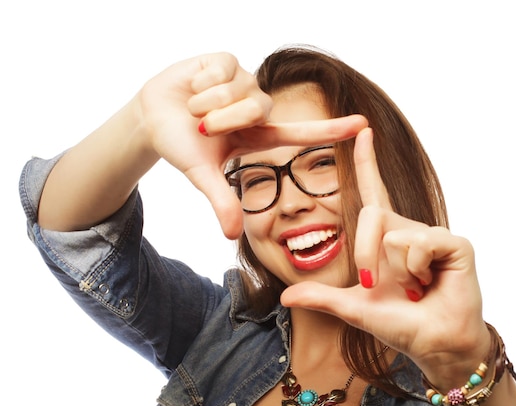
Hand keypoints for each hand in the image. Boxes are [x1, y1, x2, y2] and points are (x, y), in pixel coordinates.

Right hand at [138, 53, 367, 237]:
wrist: (151, 117)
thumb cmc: (183, 146)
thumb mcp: (202, 176)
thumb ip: (221, 202)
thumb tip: (232, 235)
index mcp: (259, 135)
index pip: (302, 133)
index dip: (332, 129)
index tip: (363, 126)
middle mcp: (258, 107)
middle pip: (257, 108)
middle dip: (224, 120)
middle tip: (202, 127)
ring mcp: (244, 82)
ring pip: (237, 89)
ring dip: (208, 103)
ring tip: (194, 109)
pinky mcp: (227, 60)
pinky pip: (221, 69)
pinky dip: (200, 83)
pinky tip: (192, 87)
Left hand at [280, 127, 490, 383]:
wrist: (432, 344)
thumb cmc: (399, 324)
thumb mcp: (354, 309)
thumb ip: (322, 298)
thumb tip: (284, 296)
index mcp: (386, 240)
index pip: (373, 194)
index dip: (367, 164)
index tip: (362, 130)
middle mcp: (409, 231)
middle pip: (372, 215)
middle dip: (365, 256)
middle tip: (376, 286)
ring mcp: (433, 236)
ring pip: (396, 235)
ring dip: (396, 272)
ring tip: (415, 288)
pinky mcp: (454, 244)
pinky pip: (421, 243)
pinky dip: (417, 270)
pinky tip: (429, 284)